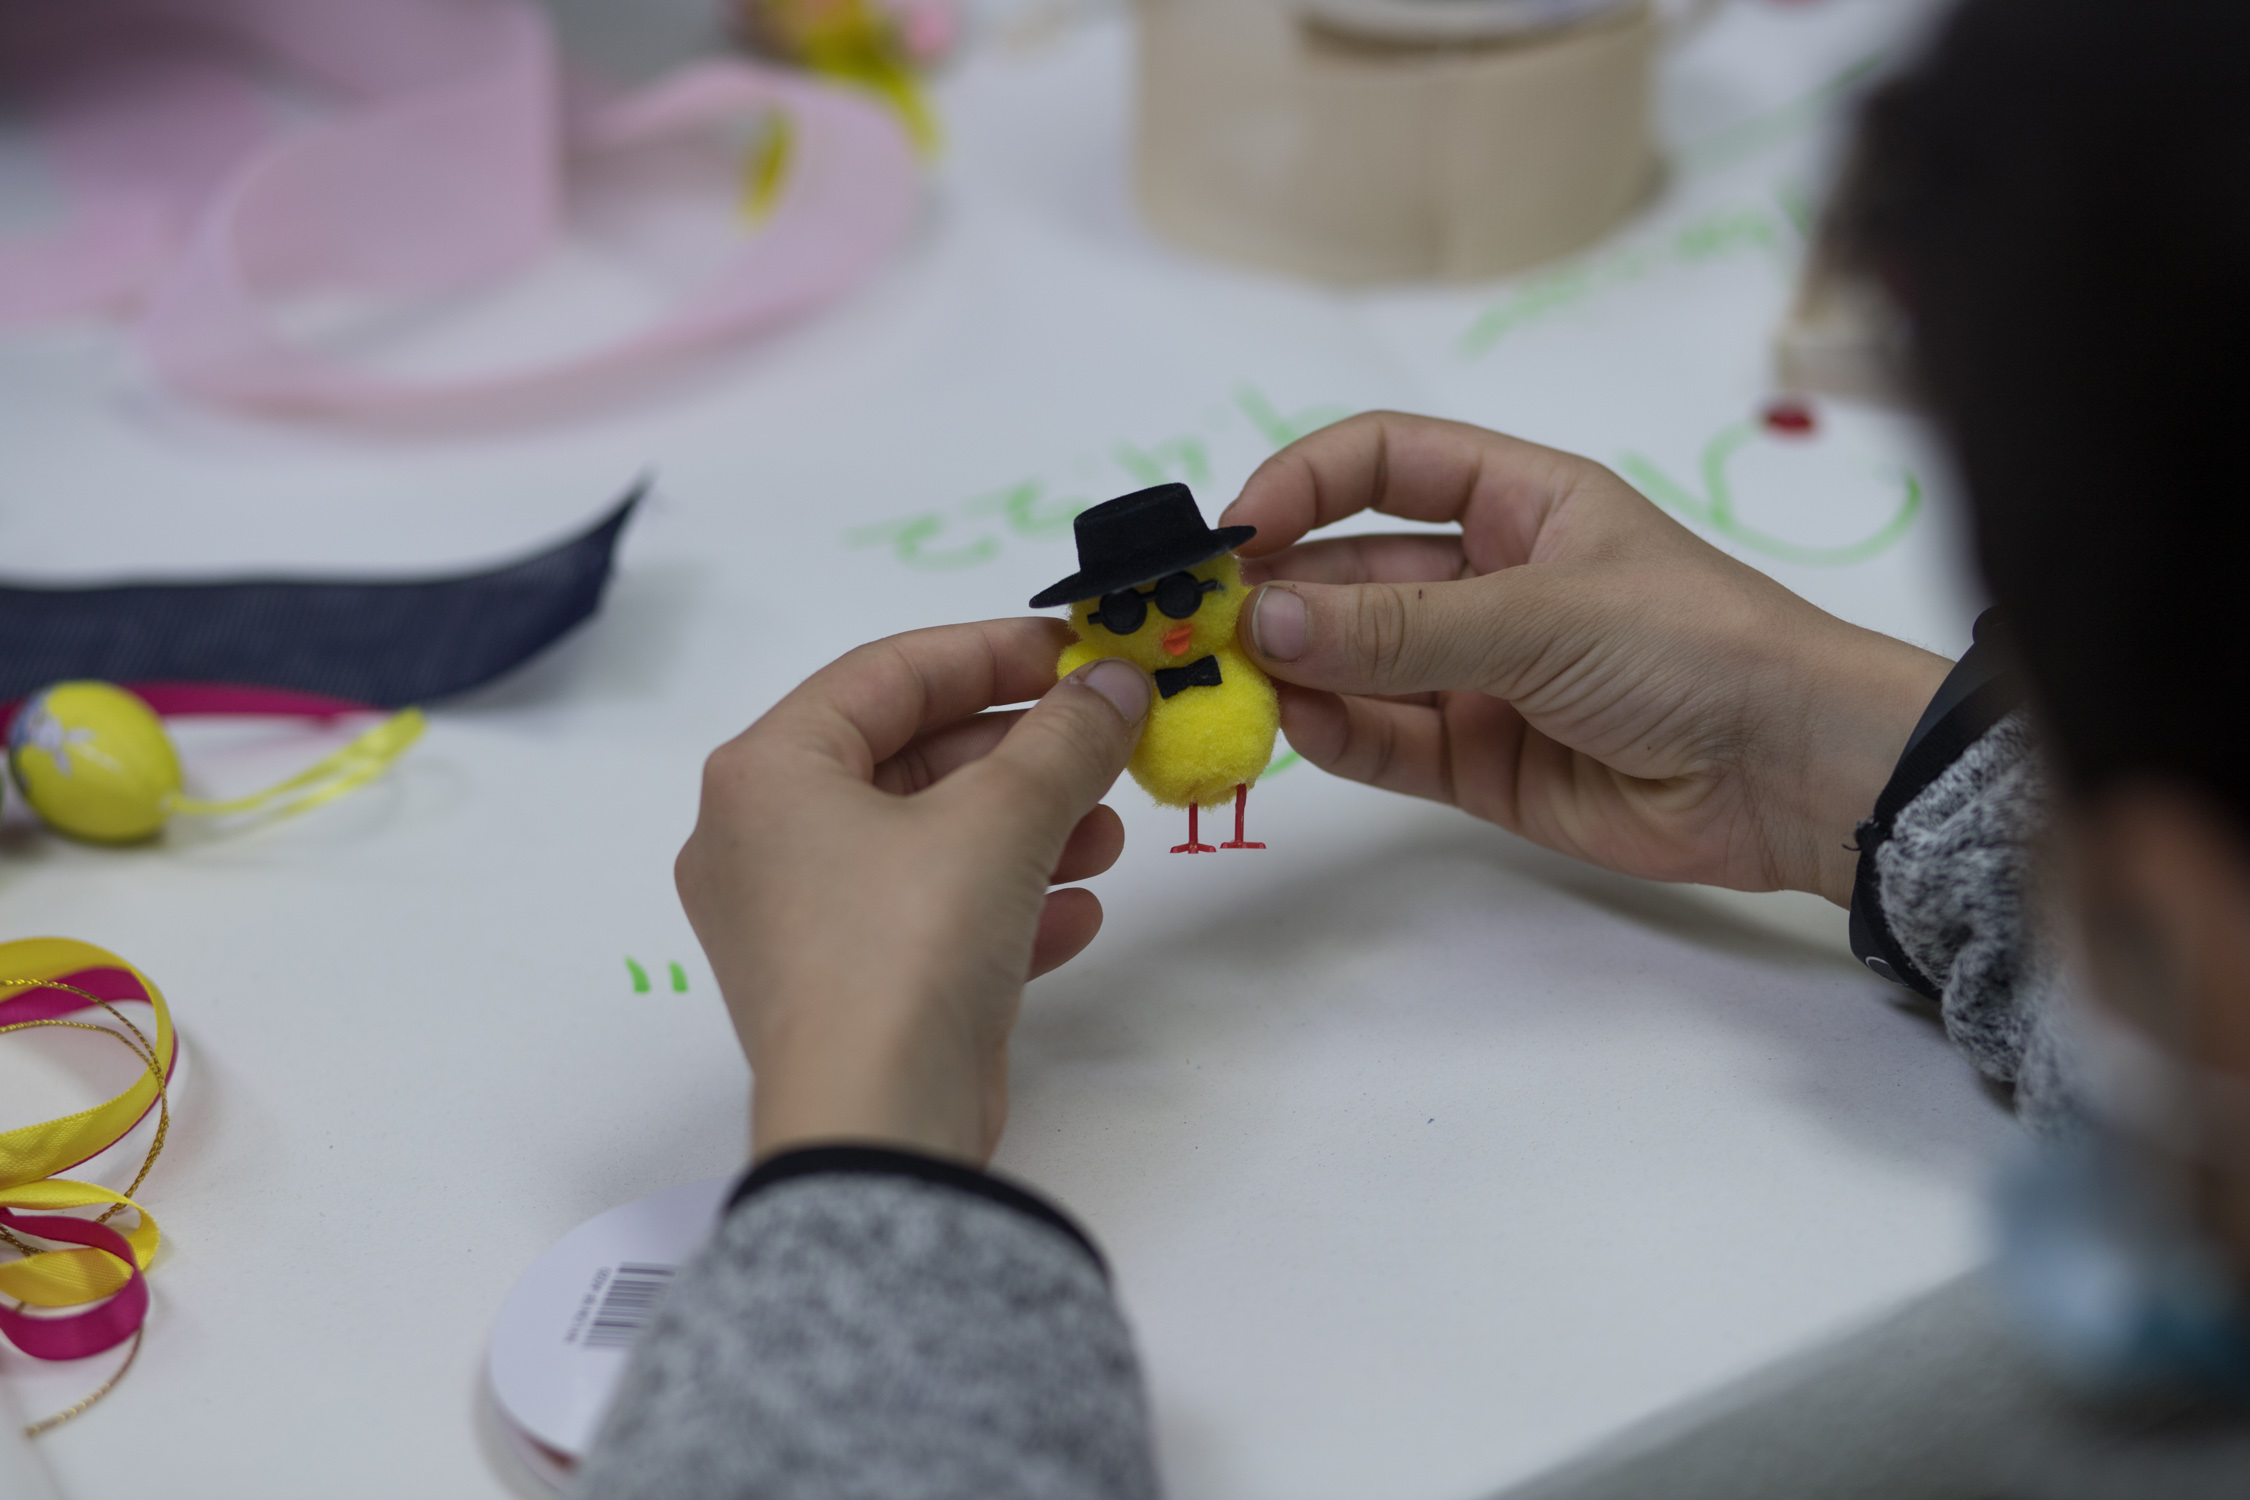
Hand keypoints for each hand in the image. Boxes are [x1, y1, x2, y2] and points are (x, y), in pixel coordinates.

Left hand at [676, 619, 1149, 1164]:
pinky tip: (1075, 915)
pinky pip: (926, 918)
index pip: (888, 673)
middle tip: (1108, 747)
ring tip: (1108, 838)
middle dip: (1023, 756)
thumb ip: (1065, 736)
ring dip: (1028, 831)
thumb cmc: (910, 944)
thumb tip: (1114, 683)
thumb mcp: (1002, 818)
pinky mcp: (843, 991)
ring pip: (928, 843)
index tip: (1081, 654)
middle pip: (911, 759)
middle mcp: (761, 840)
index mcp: (766, 773)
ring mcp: (797, 923)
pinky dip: (1001, 905)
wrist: (875, 1130)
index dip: (994, 652)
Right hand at [1223, 412, 1949, 905]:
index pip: (1381, 463)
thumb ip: (1400, 628)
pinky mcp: (1479, 763)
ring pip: (1356, 662)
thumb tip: (1264, 624)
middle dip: (1278, 592)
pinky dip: (1334, 735)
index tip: (1234, 533)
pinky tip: (1291, 726)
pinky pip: (1385, 740)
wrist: (1792, 774)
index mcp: (1517, 503)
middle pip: (1352, 570)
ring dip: (1293, 668)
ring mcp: (1479, 676)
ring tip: (1230, 683)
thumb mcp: (1543, 615)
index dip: (1301, 484)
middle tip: (1200, 626)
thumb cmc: (1692, 646)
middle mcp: (1487, 581)